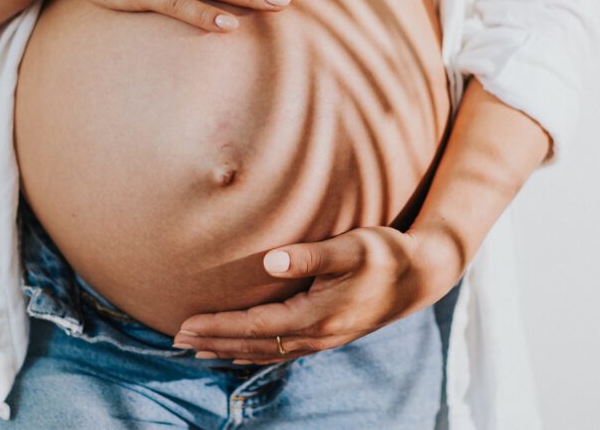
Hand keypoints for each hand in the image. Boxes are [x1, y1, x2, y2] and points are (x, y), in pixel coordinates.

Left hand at [171, 225, 462, 364]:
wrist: (422, 276)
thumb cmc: (385, 254)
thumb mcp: (353, 247)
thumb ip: (312, 254)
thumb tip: (271, 262)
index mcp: (317, 315)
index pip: (255, 326)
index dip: (219, 327)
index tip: (185, 325)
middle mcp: (317, 335)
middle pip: (255, 345)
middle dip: (215, 342)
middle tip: (177, 340)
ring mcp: (323, 339)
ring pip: (266, 352)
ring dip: (230, 351)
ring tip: (197, 351)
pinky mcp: (328, 335)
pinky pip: (282, 352)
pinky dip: (254, 353)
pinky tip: (240, 351)